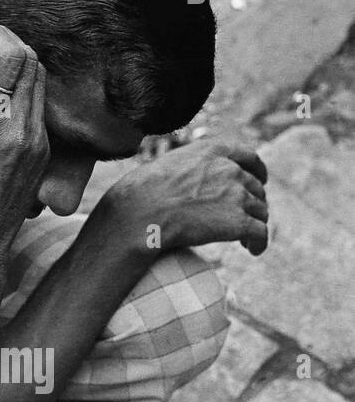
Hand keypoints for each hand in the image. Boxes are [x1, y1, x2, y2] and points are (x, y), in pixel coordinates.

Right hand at [98, 141, 269, 255]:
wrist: (141, 214)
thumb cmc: (141, 192)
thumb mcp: (166, 165)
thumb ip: (188, 167)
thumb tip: (189, 181)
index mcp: (212, 151)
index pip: (248, 156)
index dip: (257, 170)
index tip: (260, 179)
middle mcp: (230, 170)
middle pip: (255, 187)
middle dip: (252, 201)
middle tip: (243, 216)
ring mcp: (237, 196)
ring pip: (260, 211)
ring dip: (254, 223)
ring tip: (244, 237)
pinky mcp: (239, 222)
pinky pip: (260, 233)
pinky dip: (259, 242)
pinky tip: (252, 250)